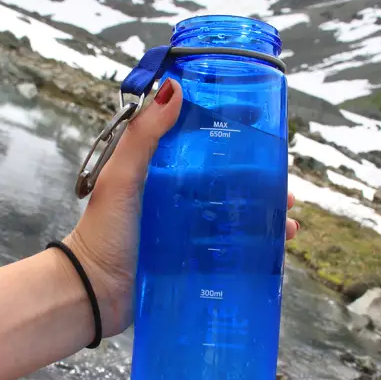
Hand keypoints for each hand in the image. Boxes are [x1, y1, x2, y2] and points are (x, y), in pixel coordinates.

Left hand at [64, 79, 299, 336]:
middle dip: (260, 181)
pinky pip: (229, 248)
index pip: (202, 144)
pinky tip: (275, 247)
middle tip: (285, 186)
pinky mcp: (192, 259)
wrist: (93, 292)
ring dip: (263, 214)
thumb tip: (174, 88)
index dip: (232, 136)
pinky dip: (253, 245)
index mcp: (160, 170)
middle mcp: (177, 196)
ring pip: (234, 214)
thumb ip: (143, 135)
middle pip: (227, 181)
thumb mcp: (121, 177)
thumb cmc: (103, 232)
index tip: (261, 128)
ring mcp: (186, 229)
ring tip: (287, 220)